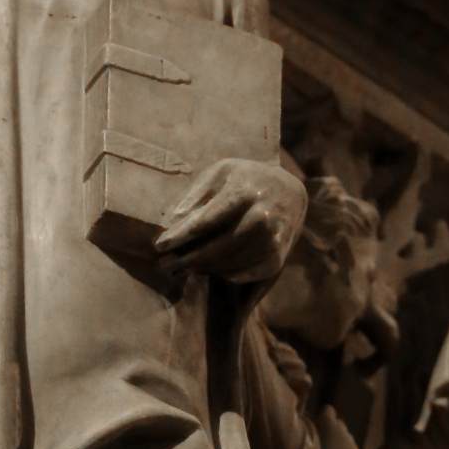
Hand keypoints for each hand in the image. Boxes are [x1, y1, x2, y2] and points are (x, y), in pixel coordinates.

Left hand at [156, 159, 306, 283]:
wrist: (289, 192)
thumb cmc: (246, 179)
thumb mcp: (221, 172)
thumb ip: (198, 193)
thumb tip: (176, 218)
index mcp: (244, 191)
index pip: (207, 220)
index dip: (181, 236)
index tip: (160, 246)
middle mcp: (261, 216)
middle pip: (217, 247)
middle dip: (188, 259)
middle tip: (165, 266)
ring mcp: (272, 239)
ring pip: (231, 264)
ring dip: (204, 269)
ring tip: (183, 268)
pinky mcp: (277, 258)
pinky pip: (246, 274)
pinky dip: (225, 275)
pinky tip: (211, 271)